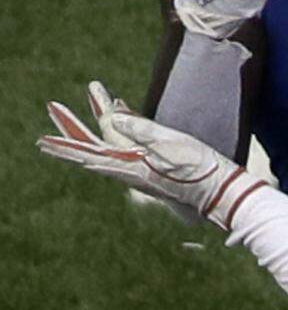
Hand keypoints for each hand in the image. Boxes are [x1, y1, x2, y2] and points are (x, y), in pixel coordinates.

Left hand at [37, 82, 265, 230]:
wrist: (222, 192)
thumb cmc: (200, 168)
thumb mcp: (171, 143)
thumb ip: (141, 129)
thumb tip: (113, 116)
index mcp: (132, 167)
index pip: (91, 154)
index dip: (66, 147)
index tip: (43, 144)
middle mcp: (133, 173)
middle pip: (94, 154)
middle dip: (71, 142)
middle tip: (46, 139)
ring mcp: (143, 174)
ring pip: (108, 153)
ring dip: (90, 139)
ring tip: (76, 124)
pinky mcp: (155, 172)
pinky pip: (125, 153)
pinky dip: (115, 138)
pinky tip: (119, 125)